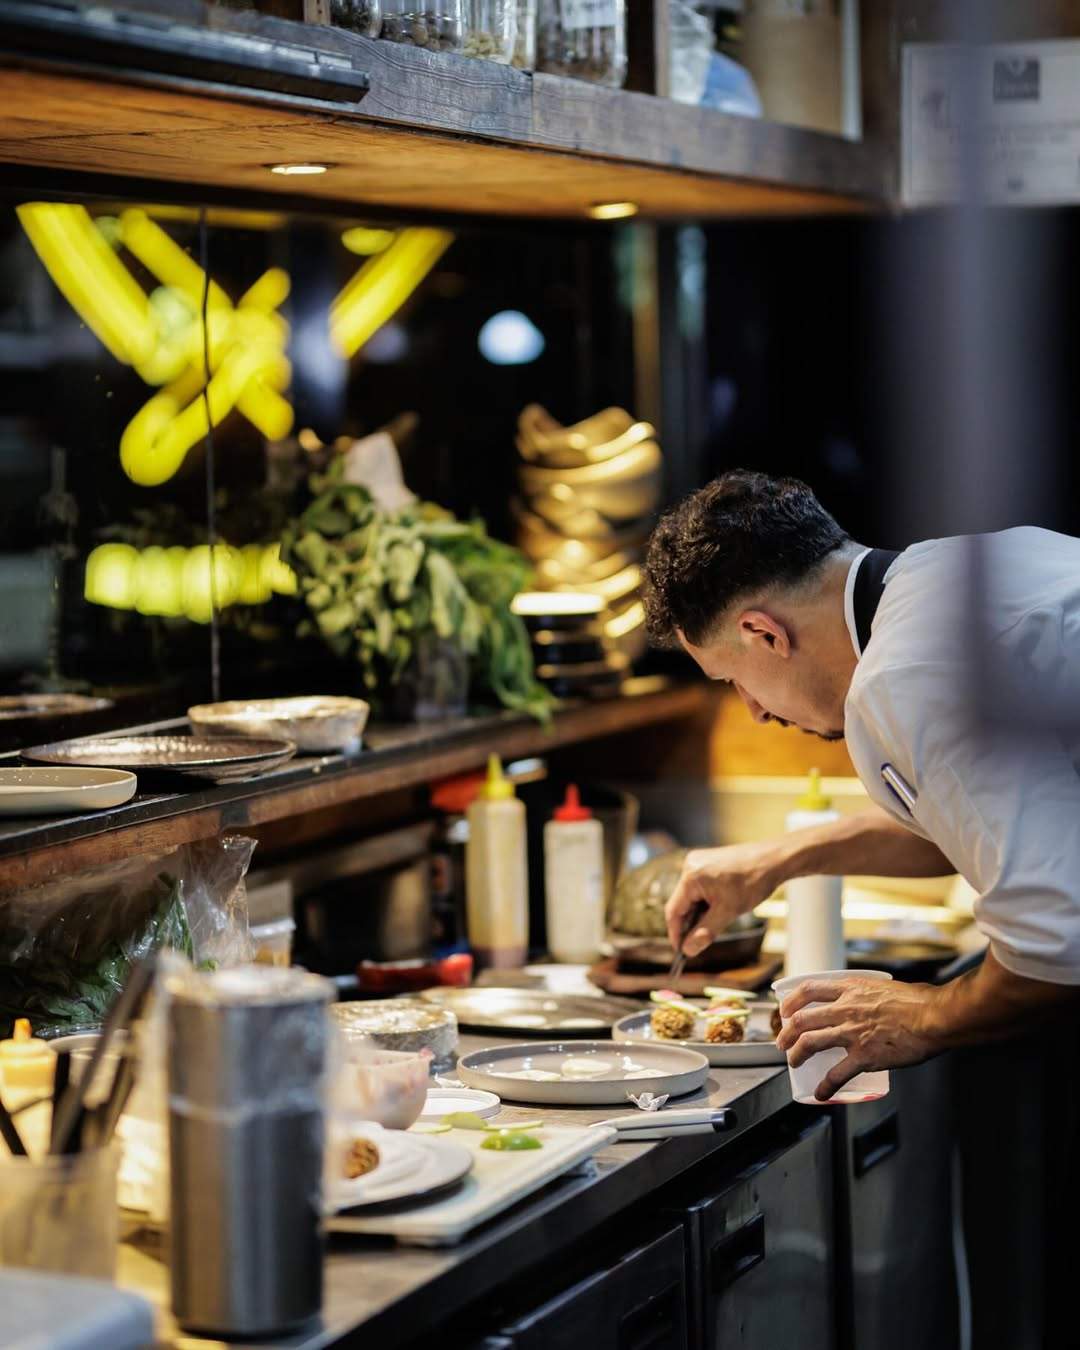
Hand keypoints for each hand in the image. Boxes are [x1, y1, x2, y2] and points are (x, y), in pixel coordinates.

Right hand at [664, 842, 781, 957]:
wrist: (773, 860)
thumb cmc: (753, 881)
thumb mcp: (728, 911)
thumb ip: (705, 932)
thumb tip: (688, 950)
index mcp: (690, 876)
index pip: (673, 910)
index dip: (675, 933)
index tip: (681, 951)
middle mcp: (690, 866)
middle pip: (681, 903)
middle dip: (690, 924)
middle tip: (699, 942)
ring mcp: (698, 863)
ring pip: (691, 897)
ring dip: (699, 913)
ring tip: (717, 921)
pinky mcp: (707, 863)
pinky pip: (698, 888)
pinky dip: (705, 902)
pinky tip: (719, 908)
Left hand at [776, 978, 943, 1100]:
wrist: (935, 1017)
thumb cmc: (919, 1002)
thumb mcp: (884, 987)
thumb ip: (869, 995)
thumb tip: (869, 1001)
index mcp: (850, 989)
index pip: (808, 989)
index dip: (791, 1001)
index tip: (785, 1010)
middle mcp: (846, 1008)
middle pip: (802, 1019)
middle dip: (786, 1032)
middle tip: (782, 1042)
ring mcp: (853, 1033)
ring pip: (810, 1043)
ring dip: (796, 1055)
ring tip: (793, 1063)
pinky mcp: (865, 1056)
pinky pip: (837, 1074)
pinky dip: (825, 1086)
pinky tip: (820, 1094)